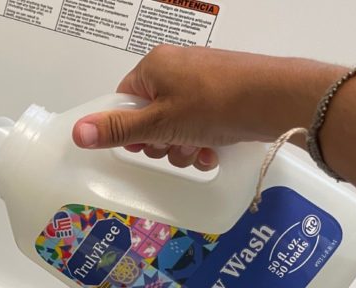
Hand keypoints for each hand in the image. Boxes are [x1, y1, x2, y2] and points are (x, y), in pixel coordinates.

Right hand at [72, 45, 341, 169]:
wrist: (278, 99)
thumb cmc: (213, 105)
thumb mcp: (159, 123)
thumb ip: (118, 129)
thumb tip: (76, 132)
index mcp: (154, 66)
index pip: (124, 100)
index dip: (128, 129)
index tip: (142, 147)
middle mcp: (176, 67)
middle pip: (150, 113)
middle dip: (159, 141)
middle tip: (173, 150)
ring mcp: (203, 79)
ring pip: (177, 121)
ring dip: (182, 145)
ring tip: (198, 153)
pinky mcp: (226, 92)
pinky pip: (202, 120)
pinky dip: (203, 139)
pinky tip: (213, 153)